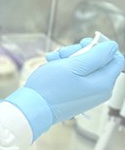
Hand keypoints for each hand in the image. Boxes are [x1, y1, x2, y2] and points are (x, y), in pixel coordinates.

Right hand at [5, 39, 124, 139]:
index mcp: (104, 82)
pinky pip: (76, 75)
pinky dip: (64, 67)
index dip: (101, 47)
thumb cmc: (52, 87)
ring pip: (84, 65)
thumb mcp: (74, 65)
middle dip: (79, 51)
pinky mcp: (77, 93)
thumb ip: (97, 55)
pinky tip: (52, 65)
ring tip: (52, 59)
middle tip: (62, 52)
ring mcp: (88, 92)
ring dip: (68, 58)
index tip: (84, 43)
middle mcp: (100, 89)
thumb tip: (112, 47)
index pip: (116, 58)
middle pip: (98, 60)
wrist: (33, 107)